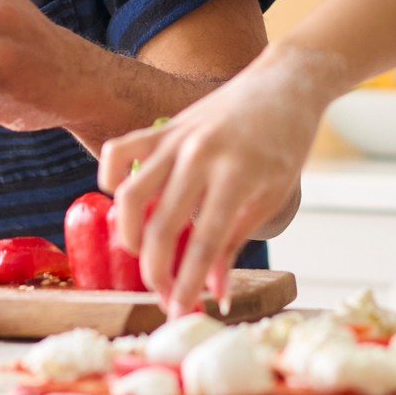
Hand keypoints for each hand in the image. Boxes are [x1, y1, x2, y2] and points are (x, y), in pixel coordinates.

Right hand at [100, 44, 343, 315]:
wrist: (285, 83)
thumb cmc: (286, 142)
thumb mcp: (272, 196)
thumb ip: (236, 243)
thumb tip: (215, 293)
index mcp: (237, 174)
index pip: (205, 241)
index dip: (189, 283)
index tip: (179, 311)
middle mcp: (201, 155)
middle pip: (162, 225)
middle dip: (157, 271)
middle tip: (162, 295)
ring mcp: (178, 137)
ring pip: (131, 194)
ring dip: (128, 235)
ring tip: (141, 255)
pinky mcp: (164, 126)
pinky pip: (121, 151)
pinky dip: (110, 177)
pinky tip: (119, 201)